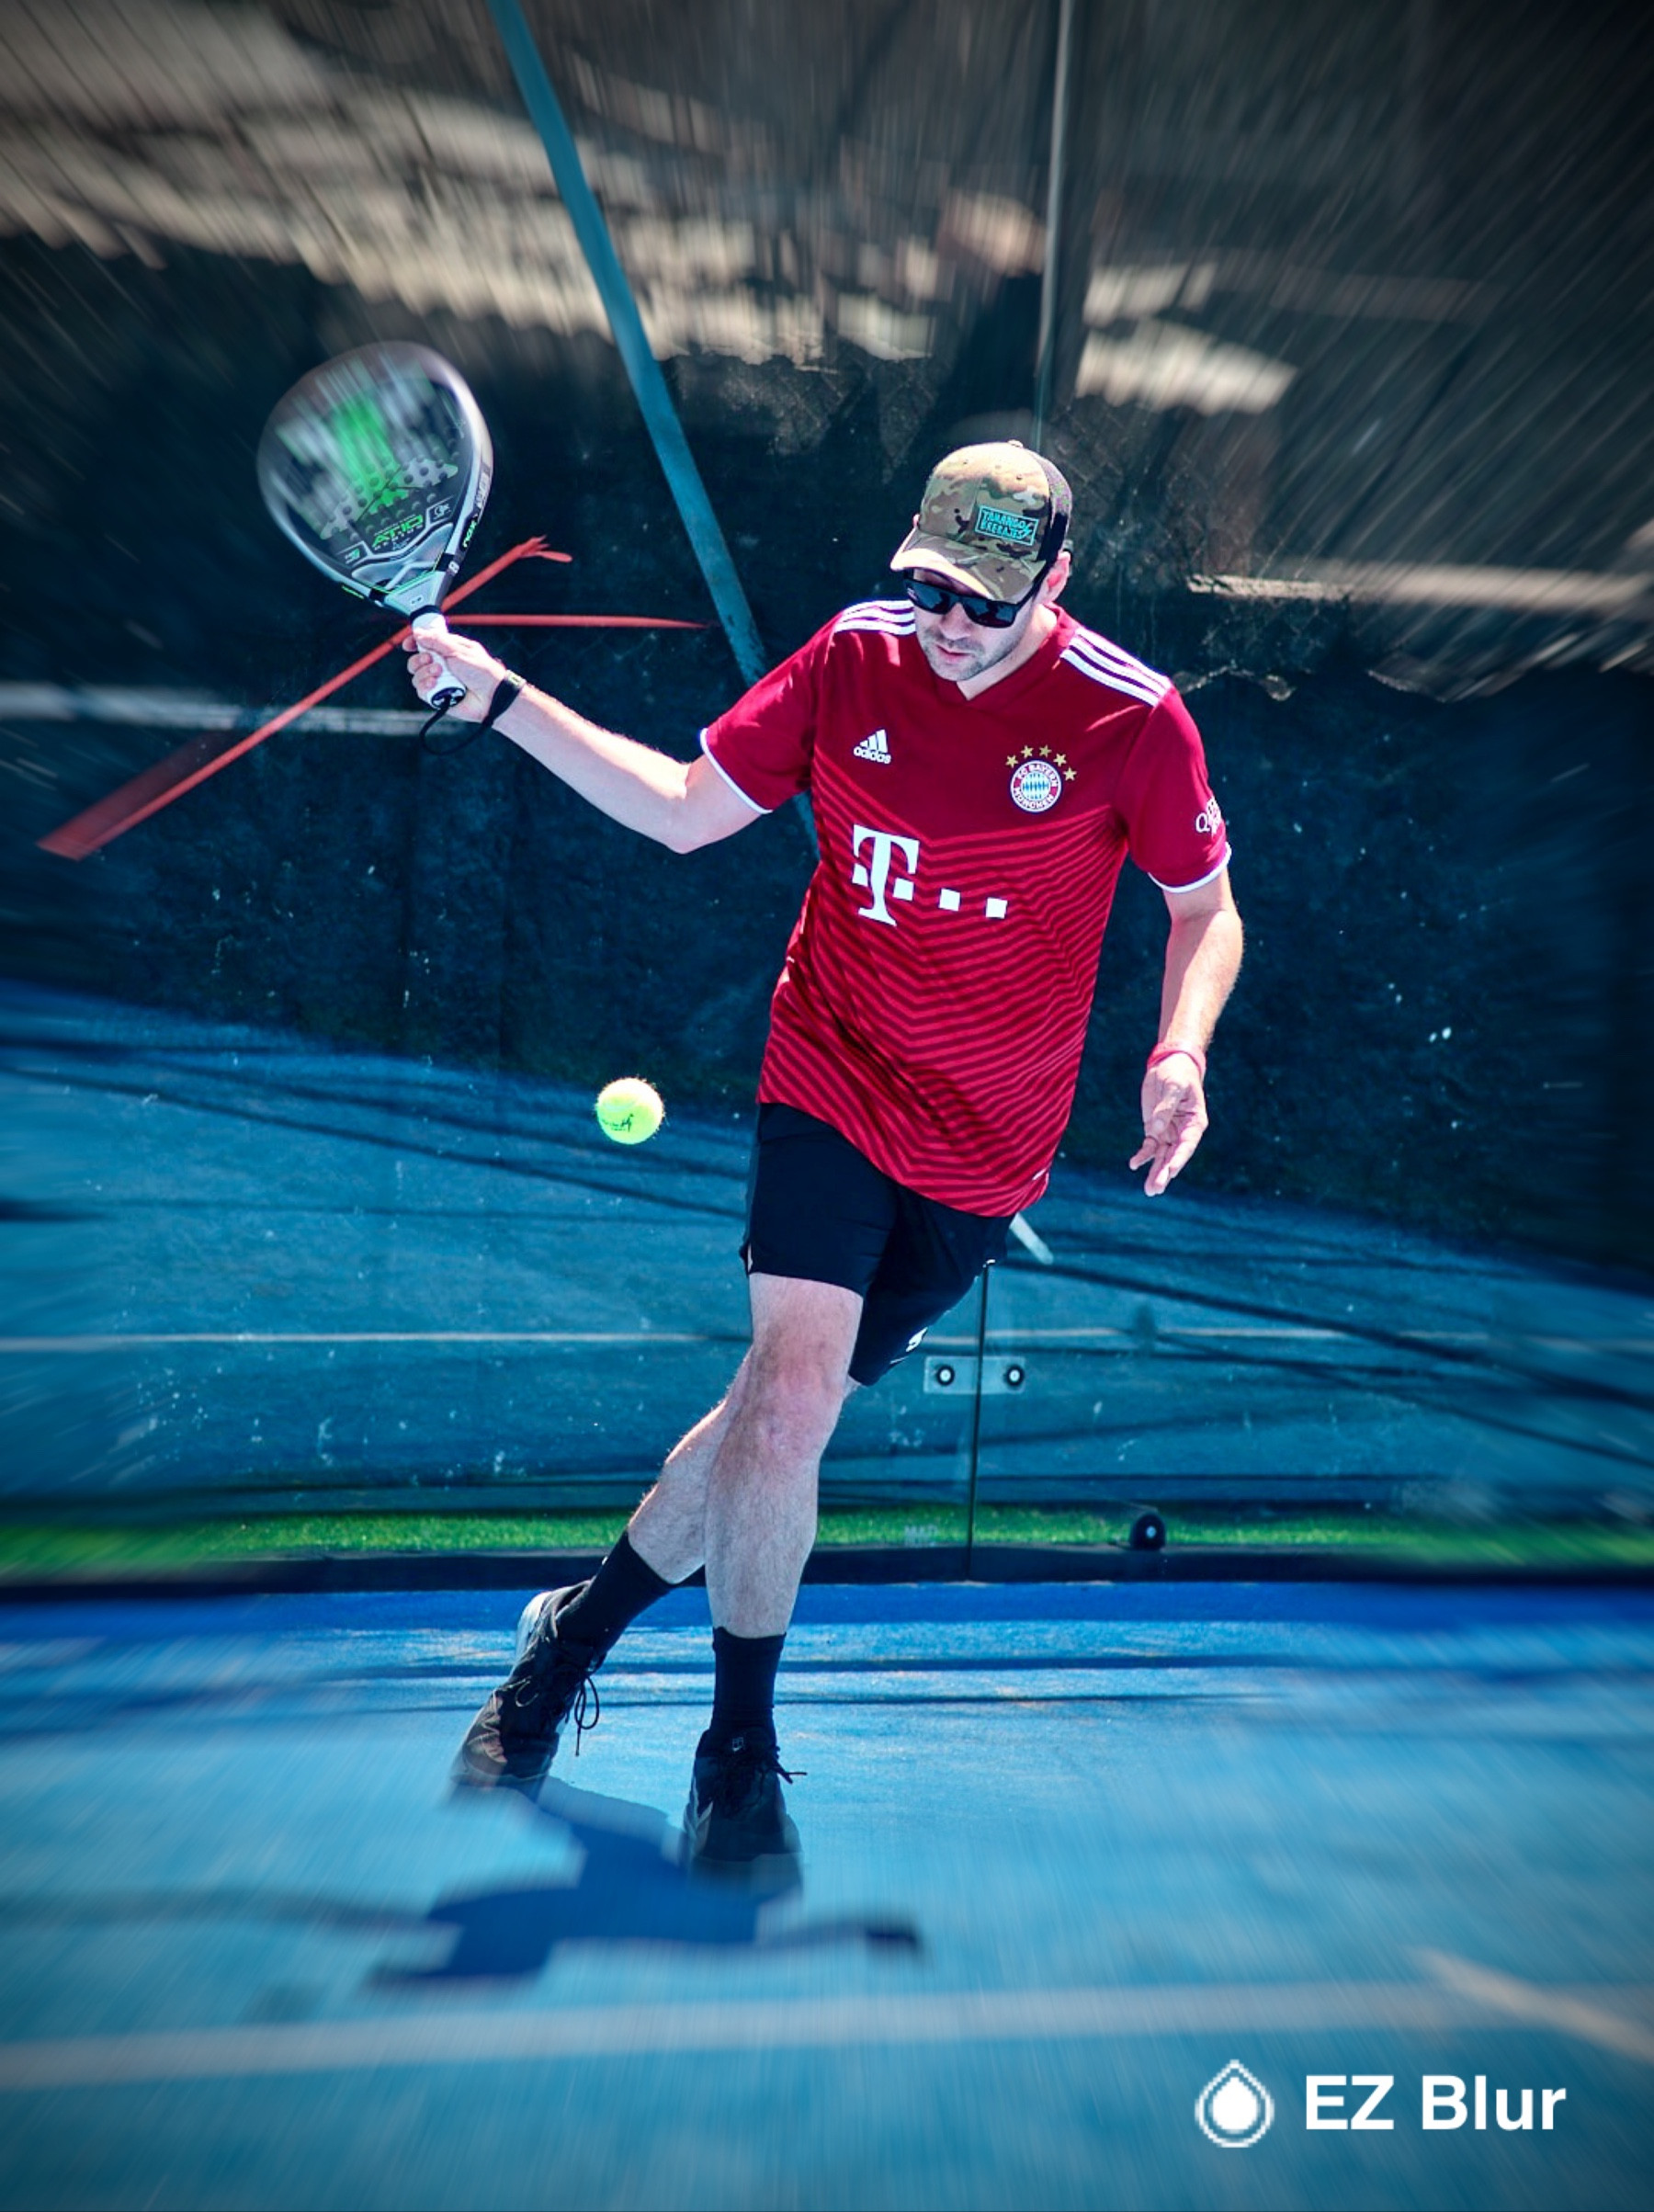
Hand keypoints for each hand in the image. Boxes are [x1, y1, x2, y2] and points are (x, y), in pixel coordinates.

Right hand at [402, 619, 508, 723]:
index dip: (414, 642)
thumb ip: (437, 641)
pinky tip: (434, 684)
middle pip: (416, 660)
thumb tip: (418, 633)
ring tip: (438, 673)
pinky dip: (424, 685)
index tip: (408, 644)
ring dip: (424, 672)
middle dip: (419, 658)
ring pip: (416, 675)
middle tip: (430, 659)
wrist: (491, 696)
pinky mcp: (437, 697)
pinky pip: (421, 691)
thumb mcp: (459, 650)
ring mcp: (439, 681)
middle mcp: (442, 665)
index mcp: (448, 650)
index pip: (425, 644)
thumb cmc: (481, 671)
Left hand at [1130, 1052, 1207, 1195]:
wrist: (1169, 1064)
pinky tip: (1134, 1165)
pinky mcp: (1155, 1129)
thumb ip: (1164, 1108)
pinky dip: (1142, 1156)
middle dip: (1164, 1174)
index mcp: (1195, 1122)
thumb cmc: (1177, 1073)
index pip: (1187, 1145)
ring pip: (1162, 1157)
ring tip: (1149, 1190)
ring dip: (1155, 1172)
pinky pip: (1149, 1147)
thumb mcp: (1173, 1086)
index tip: (1170, 1172)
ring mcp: (1168, 1132)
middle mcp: (1183, 1131)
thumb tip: (1154, 1130)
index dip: (1179, 1159)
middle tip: (1154, 1190)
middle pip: (1173, 1156)